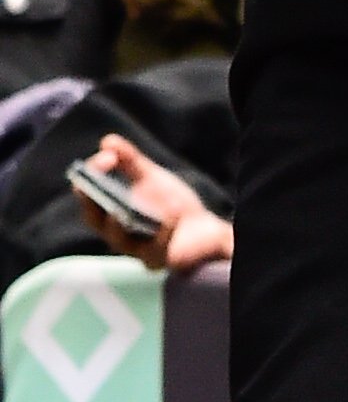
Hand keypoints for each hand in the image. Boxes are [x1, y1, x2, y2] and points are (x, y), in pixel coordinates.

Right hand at [76, 133, 234, 271]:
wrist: (205, 229)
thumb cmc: (171, 204)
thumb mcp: (150, 178)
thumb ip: (129, 161)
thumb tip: (107, 141)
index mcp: (110, 214)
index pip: (88, 199)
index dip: (90, 178)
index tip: (105, 157)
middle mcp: (116, 235)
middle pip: (96, 221)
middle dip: (96, 199)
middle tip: (104, 178)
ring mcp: (136, 251)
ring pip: (121, 239)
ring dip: (130, 215)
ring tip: (134, 196)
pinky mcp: (158, 261)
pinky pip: (155, 249)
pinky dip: (164, 229)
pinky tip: (174, 213)